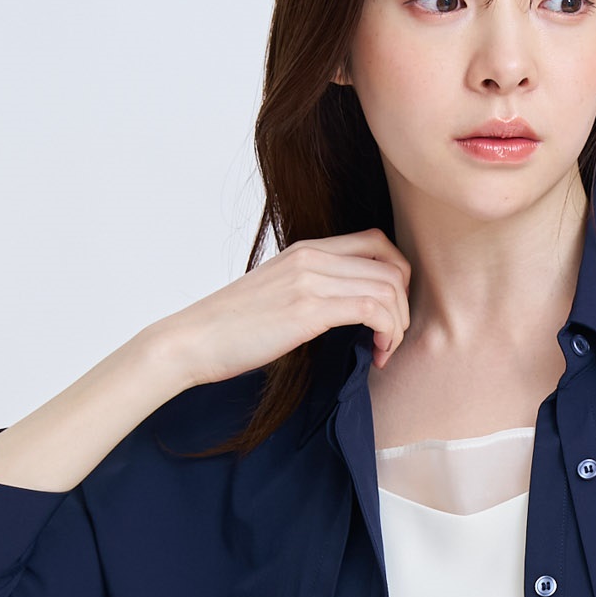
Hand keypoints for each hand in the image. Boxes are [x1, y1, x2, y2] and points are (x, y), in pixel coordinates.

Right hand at [151, 227, 411, 388]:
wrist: (191, 340)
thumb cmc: (229, 330)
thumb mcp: (276, 296)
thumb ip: (310, 291)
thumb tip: (343, 311)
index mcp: (305, 250)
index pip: (376, 242)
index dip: (397, 276)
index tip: (389, 313)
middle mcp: (312, 256)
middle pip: (391, 262)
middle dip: (405, 304)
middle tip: (392, 337)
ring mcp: (310, 279)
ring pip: (388, 286)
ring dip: (398, 324)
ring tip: (384, 350)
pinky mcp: (309, 308)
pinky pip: (373, 309)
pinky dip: (388, 333)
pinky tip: (377, 355)